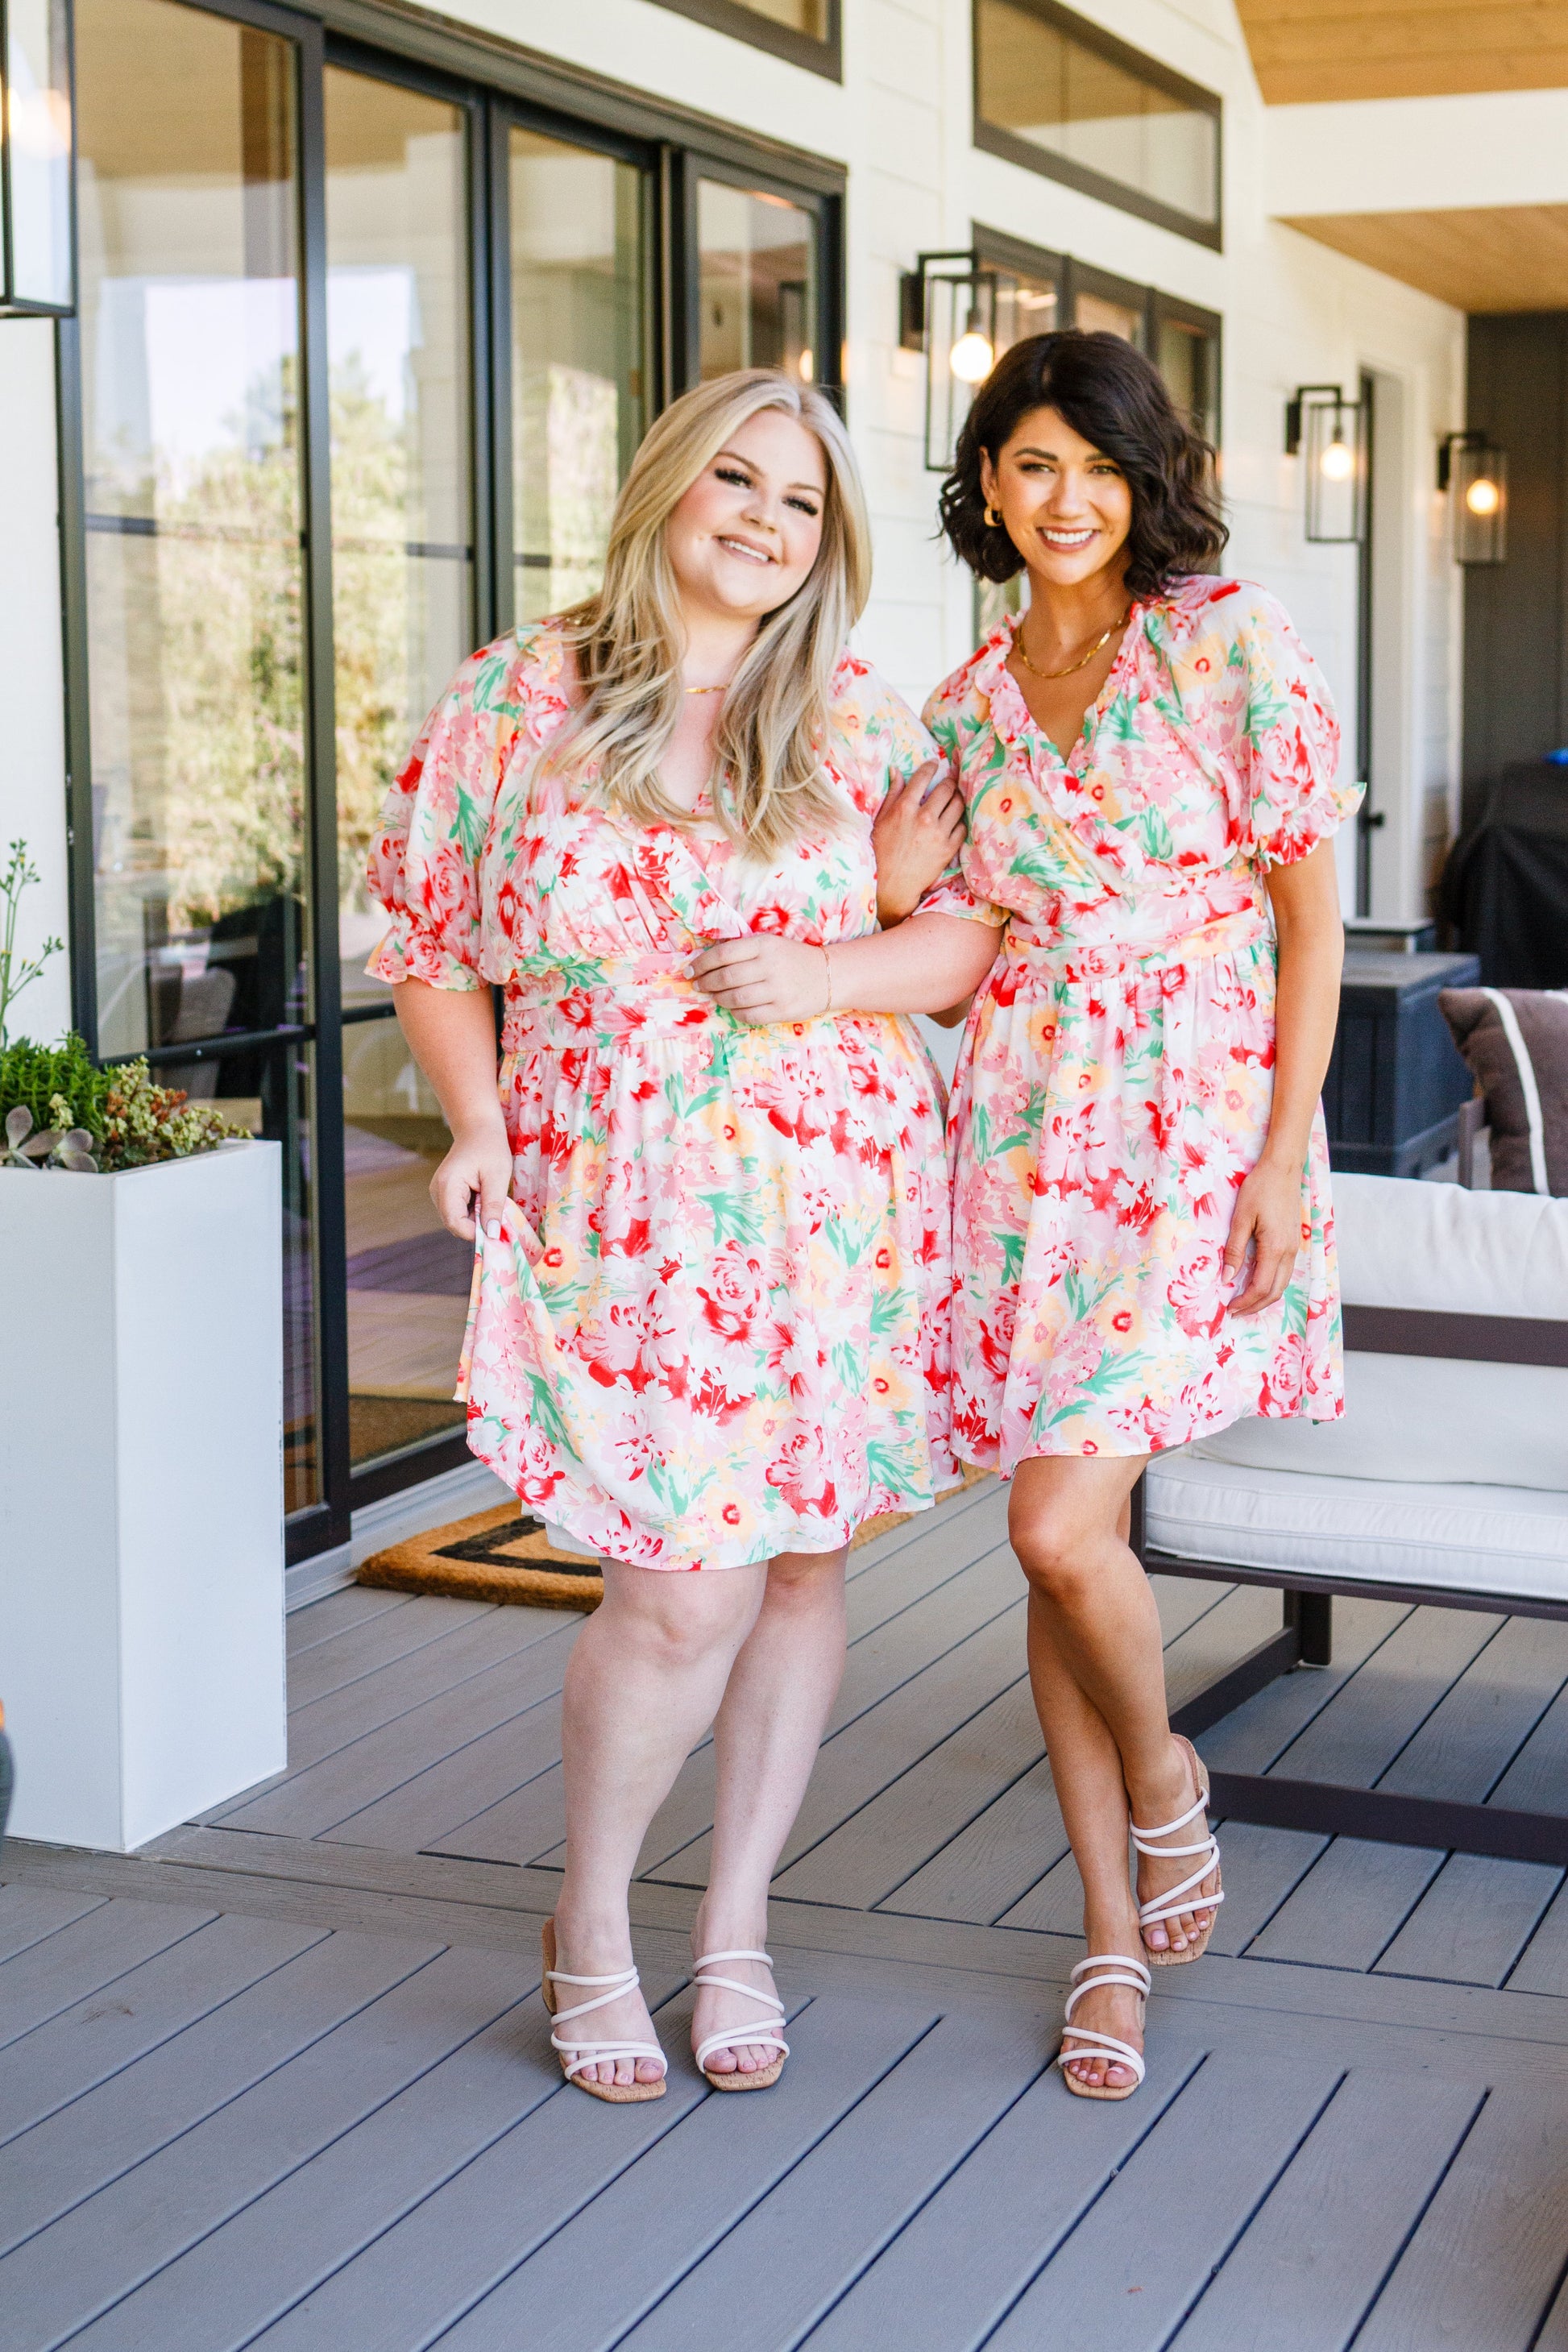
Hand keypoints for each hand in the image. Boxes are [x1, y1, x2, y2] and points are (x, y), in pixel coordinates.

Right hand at [431, 1115, 514, 1243]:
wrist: (477, 1129)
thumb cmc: (489, 1148)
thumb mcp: (497, 1176)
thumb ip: (493, 1206)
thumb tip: (492, 1234)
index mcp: (447, 1186)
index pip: (455, 1223)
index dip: (476, 1233)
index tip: (497, 1229)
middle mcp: (437, 1191)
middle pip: (455, 1224)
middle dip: (477, 1226)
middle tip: (497, 1213)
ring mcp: (438, 1193)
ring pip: (457, 1220)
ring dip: (476, 1218)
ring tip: (489, 1198)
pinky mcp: (444, 1194)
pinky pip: (458, 1212)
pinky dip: (472, 1211)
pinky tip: (482, 1196)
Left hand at [691, 935, 831, 1024]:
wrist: (828, 976)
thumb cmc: (792, 959)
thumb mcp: (769, 944)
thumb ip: (742, 951)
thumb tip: (706, 964)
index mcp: (764, 945)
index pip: (723, 954)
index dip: (701, 964)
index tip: (690, 971)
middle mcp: (770, 966)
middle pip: (726, 977)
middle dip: (707, 983)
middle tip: (700, 985)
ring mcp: (777, 990)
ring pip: (735, 998)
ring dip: (719, 998)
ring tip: (716, 996)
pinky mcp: (783, 1010)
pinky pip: (749, 1015)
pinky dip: (735, 1012)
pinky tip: (734, 1007)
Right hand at [871, 760, 965, 924]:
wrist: (893, 884)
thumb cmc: (882, 851)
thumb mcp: (880, 821)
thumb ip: (892, 795)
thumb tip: (896, 770)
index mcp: (905, 808)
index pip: (923, 778)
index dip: (931, 767)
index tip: (934, 764)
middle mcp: (924, 818)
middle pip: (946, 789)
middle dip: (949, 781)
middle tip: (949, 781)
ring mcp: (939, 834)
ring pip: (958, 805)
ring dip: (957, 798)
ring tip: (954, 798)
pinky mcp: (949, 849)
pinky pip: (962, 827)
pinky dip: (960, 821)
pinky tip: (954, 820)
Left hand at [1224, 1158, 1306, 1315]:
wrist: (1283, 1169)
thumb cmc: (1260, 1189)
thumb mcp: (1241, 1218)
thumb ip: (1235, 1250)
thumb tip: (1226, 1277)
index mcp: (1275, 1248)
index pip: (1261, 1287)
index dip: (1245, 1302)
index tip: (1229, 1308)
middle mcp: (1289, 1251)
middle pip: (1276, 1291)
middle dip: (1255, 1306)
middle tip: (1235, 1311)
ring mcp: (1295, 1247)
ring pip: (1283, 1283)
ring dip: (1265, 1296)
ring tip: (1244, 1301)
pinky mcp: (1294, 1241)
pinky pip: (1285, 1271)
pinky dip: (1272, 1283)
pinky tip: (1257, 1281)